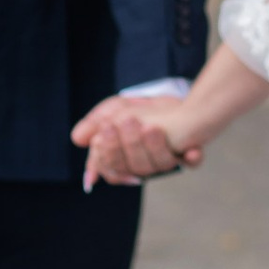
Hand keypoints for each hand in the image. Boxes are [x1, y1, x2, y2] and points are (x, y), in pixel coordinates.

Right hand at [70, 92, 203, 189]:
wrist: (170, 97)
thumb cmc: (138, 111)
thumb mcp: (111, 111)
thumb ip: (94, 124)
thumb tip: (77, 139)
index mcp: (125, 162)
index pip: (113, 171)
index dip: (109, 155)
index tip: (104, 132)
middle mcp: (147, 166)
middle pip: (136, 167)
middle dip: (129, 144)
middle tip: (126, 121)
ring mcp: (168, 161)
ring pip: (160, 165)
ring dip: (153, 146)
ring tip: (149, 126)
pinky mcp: (190, 155)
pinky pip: (192, 163)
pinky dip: (192, 158)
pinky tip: (192, 151)